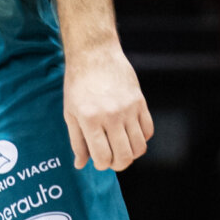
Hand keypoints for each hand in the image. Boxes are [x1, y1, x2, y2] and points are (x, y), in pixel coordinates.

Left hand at [63, 42, 151, 171]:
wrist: (94, 54)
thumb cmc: (77, 85)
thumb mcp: (70, 112)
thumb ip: (77, 141)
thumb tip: (80, 165)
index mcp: (90, 119)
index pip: (103, 157)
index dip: (102, 165)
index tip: (99, 161)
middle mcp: (111, 115)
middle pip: (124, 156)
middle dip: (118, 164)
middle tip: (112, 159)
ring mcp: (128, 109)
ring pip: (140, 147)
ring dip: (132, 154)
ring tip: (121, 148)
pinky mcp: (140, 102)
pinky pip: (148, 131)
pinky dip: (142, 139)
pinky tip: (130, 134)